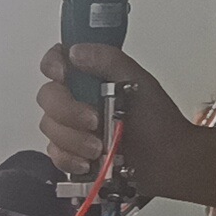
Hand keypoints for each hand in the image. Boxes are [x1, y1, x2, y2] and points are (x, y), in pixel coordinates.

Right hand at [38, 44, 193, 184]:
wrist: (167, 163)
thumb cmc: (159, 125)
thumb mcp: (139, 82)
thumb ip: (109, 61)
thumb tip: (77, 51)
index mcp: (92, 77)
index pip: (58, 60)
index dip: (53, 65)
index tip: (64, 75)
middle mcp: (78, 99)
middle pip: (48, 97)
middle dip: (68, 112)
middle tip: (94, 121)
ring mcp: (73, 127)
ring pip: (49, 128)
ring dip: (73, 139)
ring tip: (99, 147)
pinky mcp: (71, 153)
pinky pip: (55, 154)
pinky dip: (70, 159)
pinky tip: (89, 162)